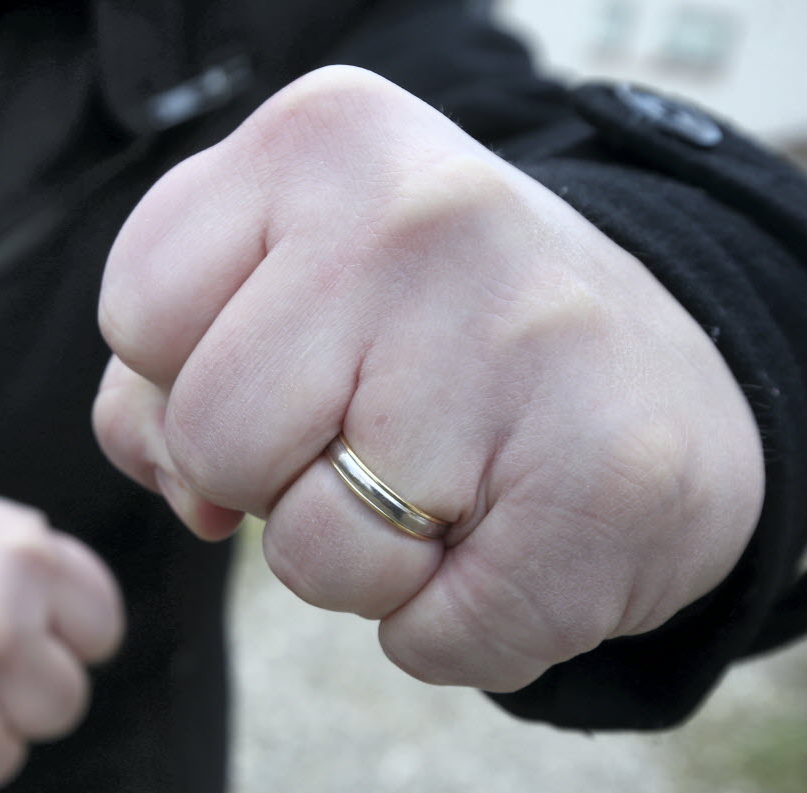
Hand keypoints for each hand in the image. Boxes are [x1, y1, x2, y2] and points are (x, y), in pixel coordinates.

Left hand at [93, 66, 763, 691]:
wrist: (670, 380)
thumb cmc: (434, 342)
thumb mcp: (283, 291)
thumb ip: (171, 367)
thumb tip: (177, 481)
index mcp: (325, 138)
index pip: (137, 316)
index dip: (186, 382)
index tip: (290, 363)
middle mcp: (419, 213)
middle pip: (210, 440)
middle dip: (267, 483)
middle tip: (374, 440)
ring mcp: (522, 340)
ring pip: (309, 556)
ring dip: (360, 566)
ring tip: (451, 489)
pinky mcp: (607, 485)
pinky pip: (427, 640)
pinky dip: (453, 629)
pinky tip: (514, 540)